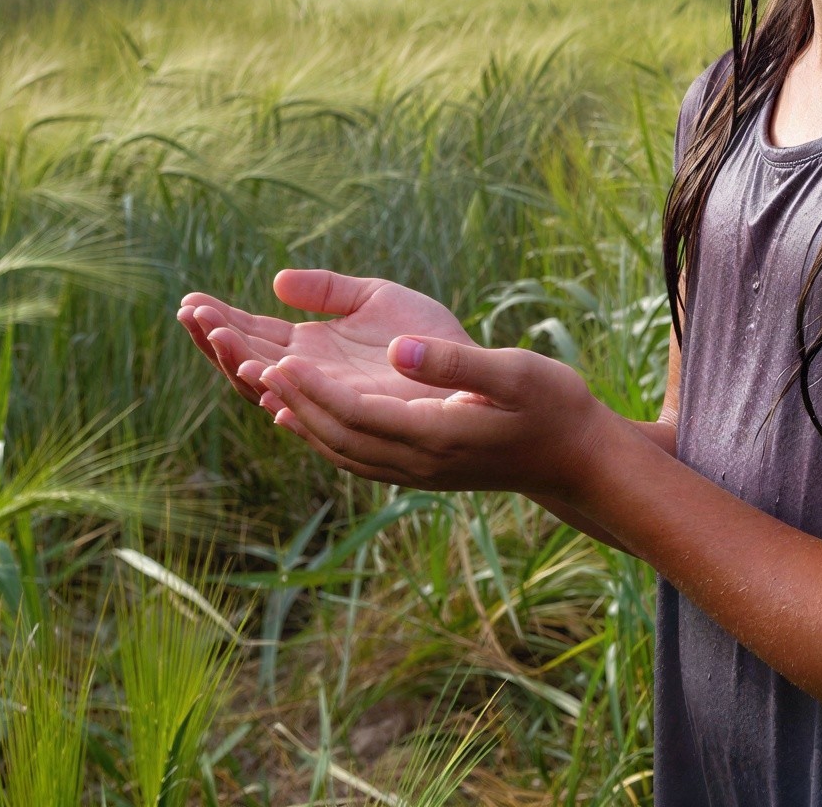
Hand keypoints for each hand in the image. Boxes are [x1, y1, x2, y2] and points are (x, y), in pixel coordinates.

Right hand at [176, 269, 477, 418]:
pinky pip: (311, 406)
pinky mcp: (357, 411)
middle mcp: (313, 377)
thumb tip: (276, 281)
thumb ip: (328, 290)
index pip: (252, 334)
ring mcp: (331, 396)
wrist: (478, 370)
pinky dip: (285, 390)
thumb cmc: (429, 334)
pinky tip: (262, 371)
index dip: (220, 321)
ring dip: (241, 360)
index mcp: (311, 348)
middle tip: (188, 312)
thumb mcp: (375, 297)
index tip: (190, 300)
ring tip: (217, 332)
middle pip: (247, 362)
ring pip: (271, 385)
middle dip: (216, 338)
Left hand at [258, 333, 612, 497]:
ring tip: (254, 379)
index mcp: (434, 437)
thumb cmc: (554, 406)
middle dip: (284, 398)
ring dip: (292, 414)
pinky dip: (317, 429)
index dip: (310, 390)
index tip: (274, 359)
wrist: (578, 459)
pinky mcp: (417, 468)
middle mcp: (414, 462)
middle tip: (243, 360)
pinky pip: (352, 453)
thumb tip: (397, 349)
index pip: (354, 415)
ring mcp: (414, 471)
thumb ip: (455, 362)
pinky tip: (300, 410)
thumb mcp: (513, 372)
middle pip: (332, 434)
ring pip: (336, 447)